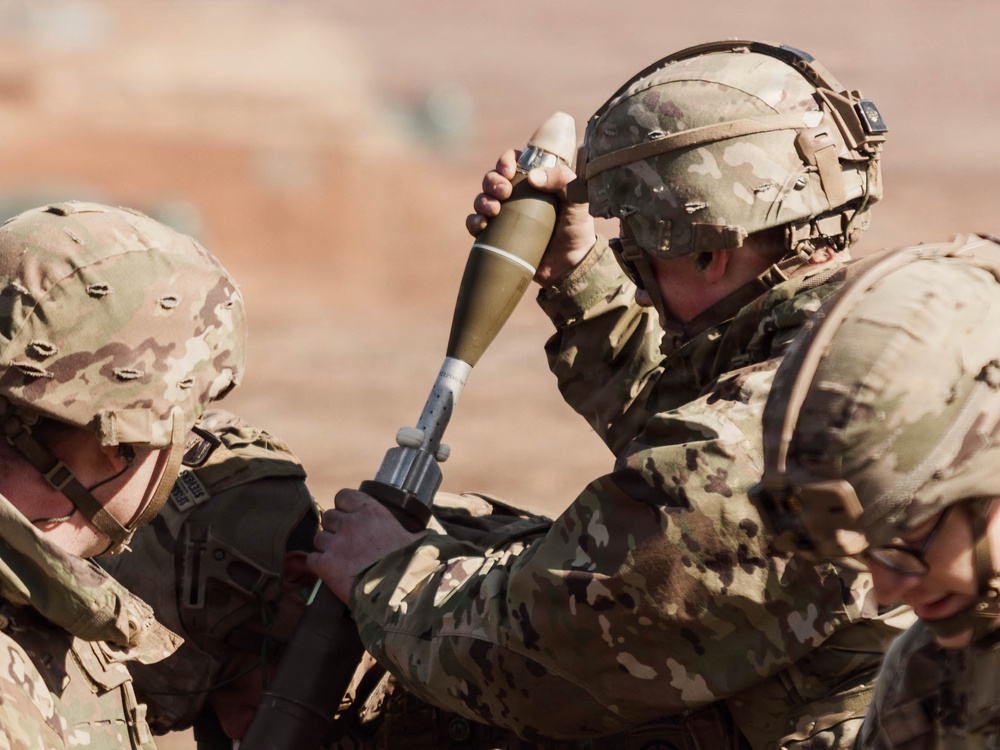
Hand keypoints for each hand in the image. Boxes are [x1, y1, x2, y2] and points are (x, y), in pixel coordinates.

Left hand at [307, 489, 422, 603]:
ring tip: (339, 559)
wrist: (399, 592)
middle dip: (335, 528)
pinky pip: (312, 559)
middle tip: (346, 542)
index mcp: (371, 512)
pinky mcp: (326, 566)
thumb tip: (431, 535)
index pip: (344, 496)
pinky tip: (329, 572)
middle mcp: (350, 524)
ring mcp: (335, 545)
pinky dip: (318, 565)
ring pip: (319, 538)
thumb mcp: (422, 541)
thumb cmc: (413, 565)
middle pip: (328, 517)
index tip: (350, 516)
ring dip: (327, 547)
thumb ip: (420, 534)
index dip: (345, 506)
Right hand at [466, 149, 595, 287]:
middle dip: (492, 181)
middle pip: (493, 178)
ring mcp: (504, 217)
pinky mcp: (495, 237)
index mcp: (534, 181)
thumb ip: (564, 180)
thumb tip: (532, 177)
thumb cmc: (576, 230)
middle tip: (504, 192)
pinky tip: (482, 225)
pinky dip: (473, 222)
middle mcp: (516, 196)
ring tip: (494, 210)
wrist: (569, 266)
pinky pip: (475, 224)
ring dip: (482, 200)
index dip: (506, 160)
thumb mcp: (578, 200)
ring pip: (482, 199)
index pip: (514, 162)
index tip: (509, 169)